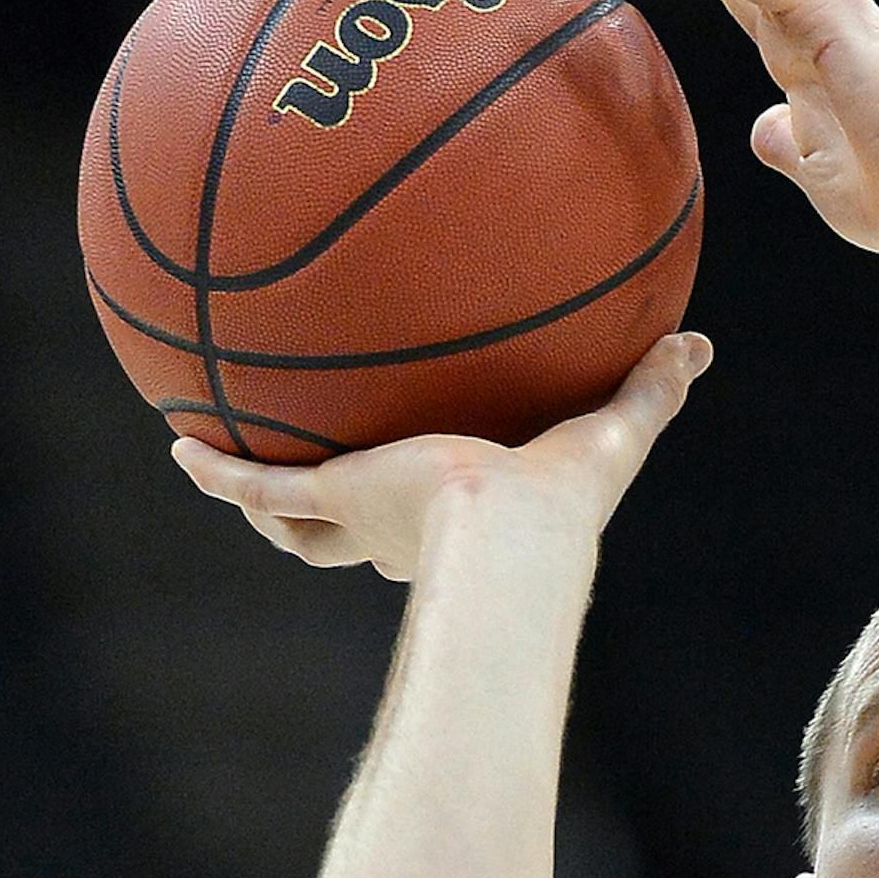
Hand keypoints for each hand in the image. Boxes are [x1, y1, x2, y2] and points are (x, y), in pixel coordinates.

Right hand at [168, 331, 711, 578]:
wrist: (512, 534)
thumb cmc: (566, 498)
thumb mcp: (612, 426)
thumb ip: (649, 386)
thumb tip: (699, 343)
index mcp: (459, 521)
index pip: (432, 517)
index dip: (422, 504)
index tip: (425, 479)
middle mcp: (402, 530)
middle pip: (350, 531)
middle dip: (329, 513)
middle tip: (311, 484)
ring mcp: (359, 516)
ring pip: (292, 520)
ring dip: (256, 497)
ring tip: (211, 461)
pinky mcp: (329, 496)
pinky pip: (254, 486)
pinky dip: (216, 471)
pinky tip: (179, 446)